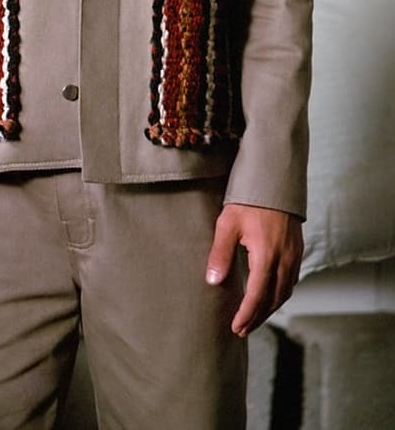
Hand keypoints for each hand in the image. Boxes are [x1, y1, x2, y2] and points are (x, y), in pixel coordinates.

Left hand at [205, 203, 302, 336]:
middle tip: (243, 329)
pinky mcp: (297, 250)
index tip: (236, 328)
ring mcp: (294, 256)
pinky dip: (280, 294)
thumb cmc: (248, 200)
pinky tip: (271, 296)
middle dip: (258, 317)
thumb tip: (213, 282)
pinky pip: (292, 281)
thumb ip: (220, 253)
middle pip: (274, 299)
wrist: (274, 180)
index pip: (258, 295)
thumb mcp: (227, 224)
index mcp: (267, 255)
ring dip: (270, 308)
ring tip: (254, 318)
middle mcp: (284, 259)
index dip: (247, 314)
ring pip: (285, 292)